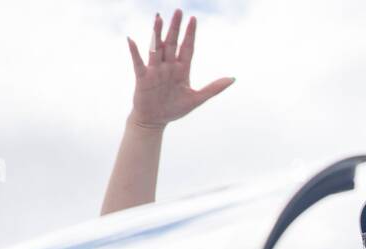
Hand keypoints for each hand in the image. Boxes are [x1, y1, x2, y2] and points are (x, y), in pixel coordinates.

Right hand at [126, 9, 232, 129]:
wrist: (155, 120)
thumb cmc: (174, 109)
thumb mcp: (197, 99)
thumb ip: (214, 88)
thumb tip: (233, 78)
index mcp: (182, 70)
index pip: (187, 48)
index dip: (190, 34)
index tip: (194, 19)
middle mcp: (168, 66)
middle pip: (172, 43)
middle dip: (176, 28)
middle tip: (179, 11)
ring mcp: (155, 70)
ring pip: (157, 48)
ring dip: (157, 34)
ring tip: (158, 18)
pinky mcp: (143, 78)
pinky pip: (138, 63)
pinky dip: (135, 52)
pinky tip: (132, 40)